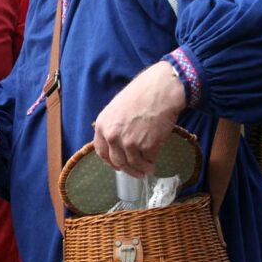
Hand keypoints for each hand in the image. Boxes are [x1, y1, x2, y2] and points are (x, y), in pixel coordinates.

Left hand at [94, 61, 185, 177]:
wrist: (160, 90)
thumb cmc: (141, 94)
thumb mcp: (117, 109)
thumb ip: (114, 126)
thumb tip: (118, 142)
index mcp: (102, 125)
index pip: (101, 151)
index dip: (110, 161)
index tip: (118, 166)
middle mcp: (112, 136)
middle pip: (117, 161)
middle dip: (128, 169)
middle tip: (137, 172)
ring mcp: (128, 142)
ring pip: (133, 164)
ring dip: (141, 169)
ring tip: (148, 169)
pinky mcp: (146, 146)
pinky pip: (148, 160)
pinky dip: (152, 163)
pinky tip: (155, 162)